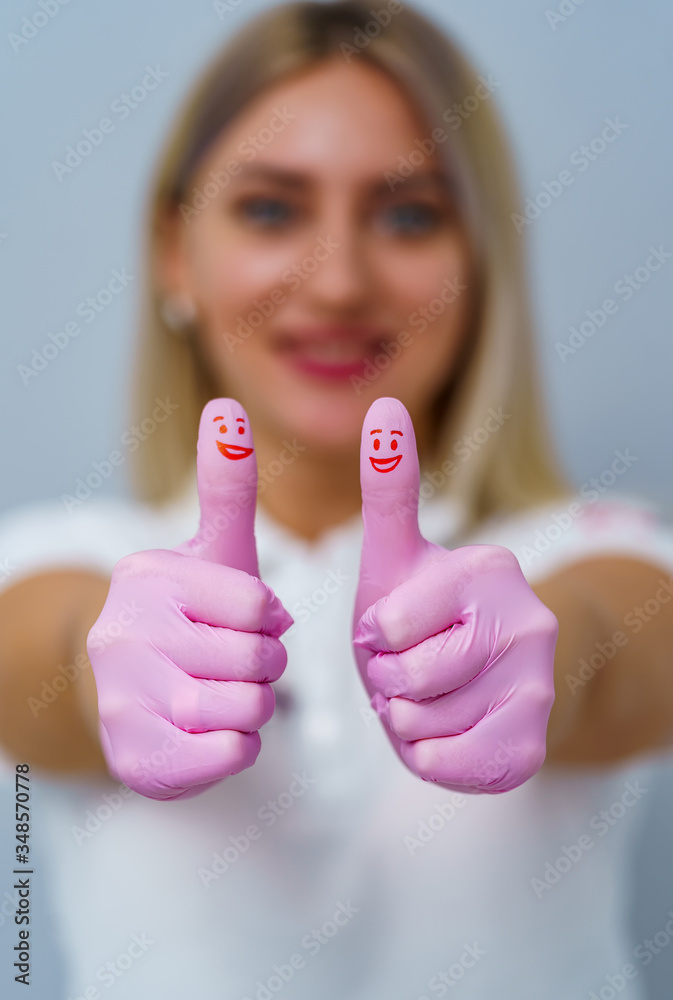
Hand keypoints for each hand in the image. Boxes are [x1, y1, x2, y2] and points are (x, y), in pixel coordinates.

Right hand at [87, 398, 292, 800]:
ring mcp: (121, 699)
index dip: (268, 621)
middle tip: (235, 662)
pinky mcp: (132, 757)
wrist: (134, 690)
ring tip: (224, 694)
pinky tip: (209, 728)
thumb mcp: (215, 551)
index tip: (245, 622)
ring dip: (253, 707)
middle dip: (264, 666)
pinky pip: (229, 755)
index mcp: (147, 577)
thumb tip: (227, 406)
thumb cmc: (194, 614)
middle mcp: (121, 634)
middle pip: (256, 661)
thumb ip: (226, 485)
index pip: (257, 605)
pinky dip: (236, 745)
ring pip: (246, 710)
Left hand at [352, 397, 557, 792]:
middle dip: (386, 680)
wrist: (486, 675)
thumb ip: (389, 485)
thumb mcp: (396, 552)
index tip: (391, 627)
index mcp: (487, 570)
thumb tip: (383, 403)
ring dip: (403, 719)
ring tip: (425, 696)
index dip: (375, 637)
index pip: (390, 626)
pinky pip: (448, 764)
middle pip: (407, 679)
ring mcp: (538, 684)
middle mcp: (527, 621)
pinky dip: (427, 755)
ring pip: (422, 726)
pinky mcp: (535, 741)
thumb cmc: (425, 613)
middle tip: (407, 666)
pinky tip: (442, 729)